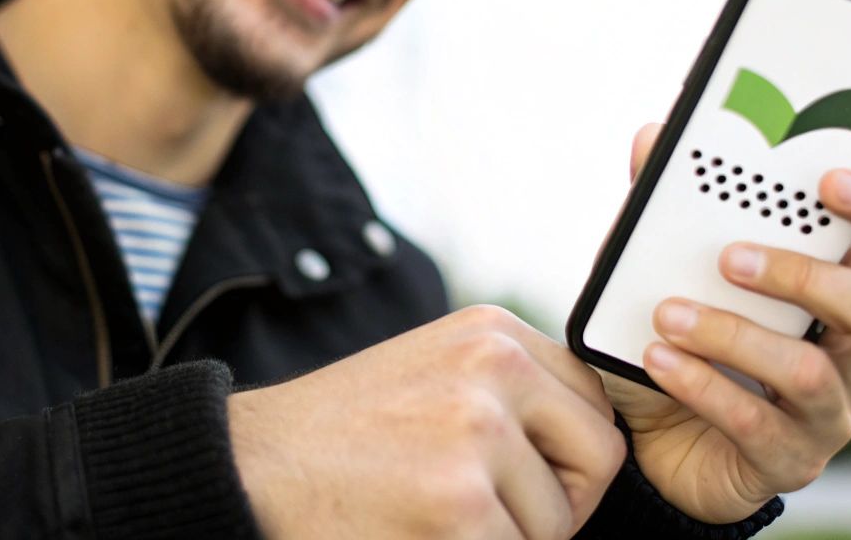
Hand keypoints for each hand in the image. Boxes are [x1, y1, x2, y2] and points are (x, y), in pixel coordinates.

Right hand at [228, 304, 627, 538]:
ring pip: (556, 523)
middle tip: (485, 512)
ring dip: (506, 538)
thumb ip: (511, 389)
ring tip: (431, 515)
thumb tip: (592, 439)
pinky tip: (415, 533)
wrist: (252, 467)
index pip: (594, 403)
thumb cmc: (342, 434)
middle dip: (557, 503)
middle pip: (597, 459)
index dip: (568, 458)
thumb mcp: (436, 372)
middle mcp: (494, 367)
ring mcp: (478, 433)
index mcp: (493, 331)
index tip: (522, 476)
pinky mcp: (458, 504)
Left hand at [601, 123, 850, 522]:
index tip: (831, 178)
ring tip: (669, 315)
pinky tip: (659, 361)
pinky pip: (757, 425)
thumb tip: (650, 137)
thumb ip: (665, 210)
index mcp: (843, 288)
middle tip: (729, 258)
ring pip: (810, 372)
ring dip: (734, 336)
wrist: (649, 437)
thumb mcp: (665, 271)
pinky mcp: (790, 460)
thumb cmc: (679, 337)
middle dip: (805, 277)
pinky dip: (702, 385)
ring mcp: (829, 411)